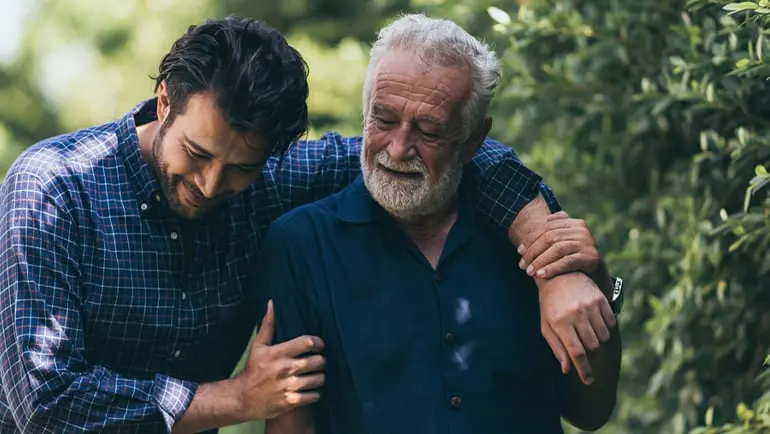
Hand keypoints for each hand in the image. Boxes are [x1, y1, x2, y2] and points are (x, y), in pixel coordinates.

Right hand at [235, 300, 325, 419]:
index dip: (318, 342)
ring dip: (320, 377)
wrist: (242, 398)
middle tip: (318, 362)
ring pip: (319, 379)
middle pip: (317, 361)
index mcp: (278, 353)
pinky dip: (315, 393)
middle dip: (321, 361)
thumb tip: (272, 303)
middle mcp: (285, 369)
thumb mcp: (258, 346)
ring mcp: (288, 386)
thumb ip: (268, 325)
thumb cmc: (253, 370)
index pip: (307, 343)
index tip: (319, 345)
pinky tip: (310, 390)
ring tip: (315, 376)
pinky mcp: (291, 402)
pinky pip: (314, 396)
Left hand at [517, 211, 599, 279]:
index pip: (547, 228)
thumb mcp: (563, 243)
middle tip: (522, 265)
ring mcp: (587, 242)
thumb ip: (550, 235)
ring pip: (558, 249)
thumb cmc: (574, 257)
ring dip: (541, 261)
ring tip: (530, 272)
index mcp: (574, 223)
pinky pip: (567, 261)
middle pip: (550, 238)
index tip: (519, 251)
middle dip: (533, 252)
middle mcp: (581, 230)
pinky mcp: (591, 256)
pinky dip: (552, 268)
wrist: (597, 273)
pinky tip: (541, 275)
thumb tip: (524, 242)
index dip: (532, 239)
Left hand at [538, 273, 615, 384]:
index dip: (584, 370)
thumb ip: (557, 348)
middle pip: (592, 346)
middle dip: (590, 354)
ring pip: (603, 337)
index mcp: (560, 322)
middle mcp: (576, 314)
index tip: (588, 380)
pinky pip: (611, 323)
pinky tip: (596, 325)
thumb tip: (567, 369)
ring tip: (588, 335)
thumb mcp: (547, 326)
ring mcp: (589, 306)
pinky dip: (606, 329)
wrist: (558, 276)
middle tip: (584, 350)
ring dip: (598, 342)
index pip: (576, 353)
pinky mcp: (600, 299)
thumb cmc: (550, 305)